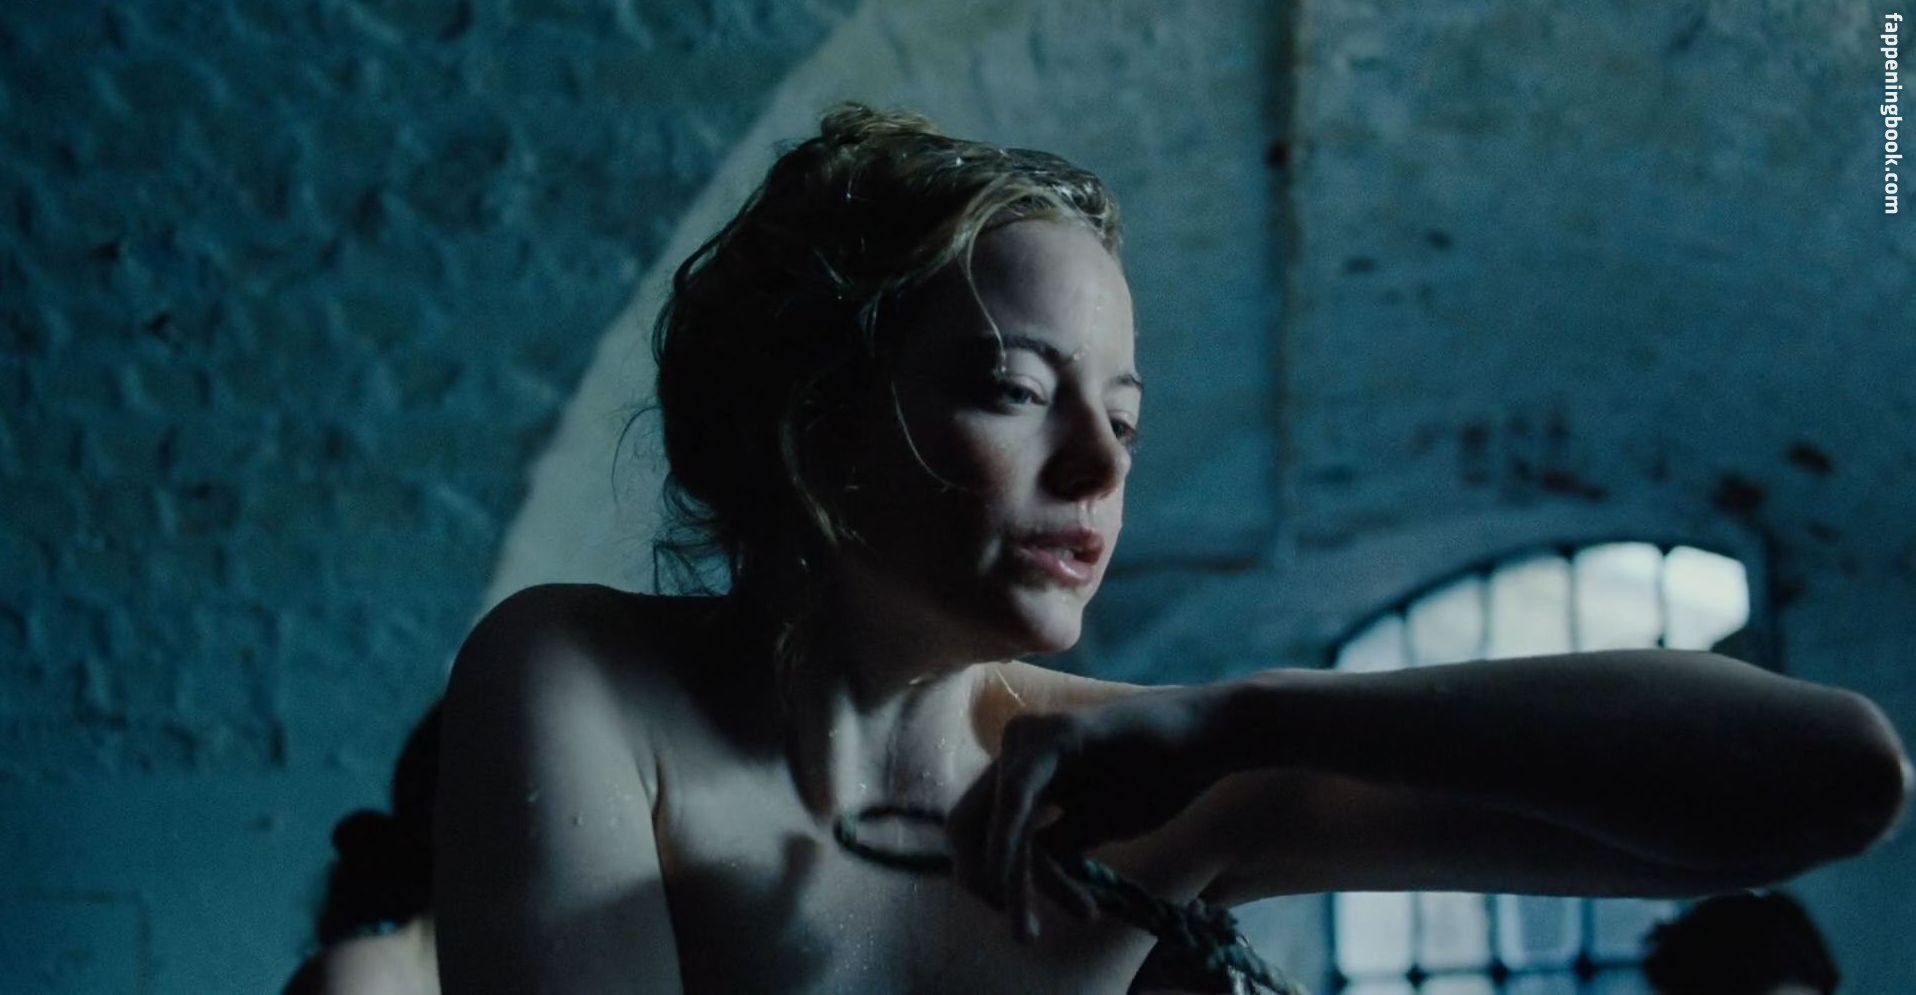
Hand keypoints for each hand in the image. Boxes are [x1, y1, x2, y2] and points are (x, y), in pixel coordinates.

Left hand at [946, 685, 1226, 942]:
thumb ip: (1051, 844)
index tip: (1014, 915)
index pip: (975, 826)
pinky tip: (1042, 894)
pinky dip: (1019, 855)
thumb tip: (1006, 880)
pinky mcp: (1052, 737)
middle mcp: (1014, 748)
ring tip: (1048, 927)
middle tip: (1022, 933)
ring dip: (1017, 884)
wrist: (1208, 738)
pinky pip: (1018, 806)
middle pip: (966, 824)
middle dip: (985, 883)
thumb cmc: (1155, 778)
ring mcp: (1028, 737)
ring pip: (996, 826)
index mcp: (1021, 767)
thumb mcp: (1092, 824)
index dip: (980, 875)